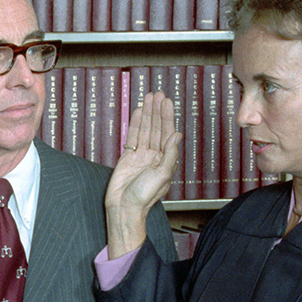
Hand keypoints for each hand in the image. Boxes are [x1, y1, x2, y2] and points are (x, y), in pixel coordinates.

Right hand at [105, 93, 181, 256]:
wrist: (124, 207)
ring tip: (148, 98)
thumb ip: (169, 154)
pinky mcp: (128, 158)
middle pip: (157, 128)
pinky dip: (135, 124)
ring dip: (147, 114)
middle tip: (157, 94)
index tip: (166, 102)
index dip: (167, 117)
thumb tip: (177, 135)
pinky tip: (137, 112)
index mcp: (166, 160)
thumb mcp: (162, 175)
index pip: (168, 133)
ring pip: (145, 130)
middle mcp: (154, 156)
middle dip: (157, 111)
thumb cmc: (145, 196)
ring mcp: (141, 156)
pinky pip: (132, 137)